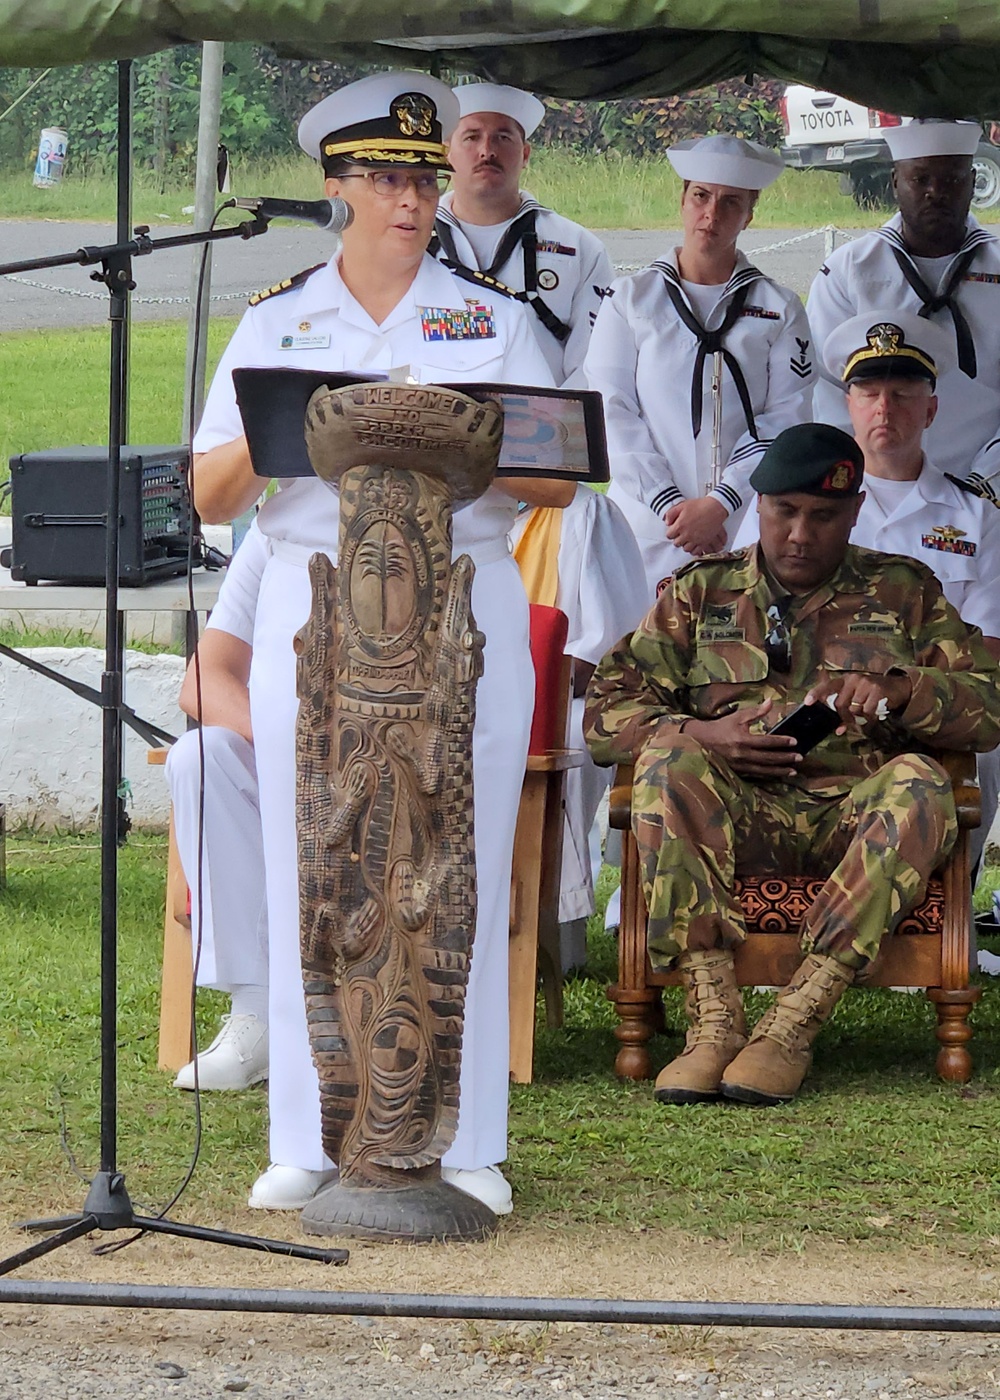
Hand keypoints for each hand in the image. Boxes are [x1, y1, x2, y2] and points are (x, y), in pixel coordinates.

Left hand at [664, 497, 727, 555]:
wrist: (715, 508)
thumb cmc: (699, 506)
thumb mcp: (682, 506)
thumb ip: (671, 513)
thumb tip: (666, 522)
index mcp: (680, 526)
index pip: (669, 535)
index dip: (671, 532)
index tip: (674, 530)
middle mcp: (687, 534)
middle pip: (677, 543)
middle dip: (678, 539)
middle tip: (681, 534)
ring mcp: (696, 539)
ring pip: (686, 549)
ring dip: (685, 544)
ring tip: (688, 539)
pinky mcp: (704, 542)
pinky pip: (696, 551)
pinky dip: (694, 549)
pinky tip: (694, 544)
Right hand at [682, 698, 802, 779]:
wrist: (701, 741)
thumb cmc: (720, 727)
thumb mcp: (738, 717)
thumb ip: (756, 711)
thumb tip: (771, 702)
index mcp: (742, 739)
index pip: (767, 741)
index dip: (781, 742)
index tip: (794, 741)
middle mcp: (741, 754)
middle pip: (768, 758)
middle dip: (785, 758)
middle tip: (800, 757)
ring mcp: (739, 765)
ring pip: (764, 769)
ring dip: (780, 770)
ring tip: (793, 770)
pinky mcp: (737, 771)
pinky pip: (756, 774)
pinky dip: (769, 775)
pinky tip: (778, 774)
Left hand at [805, 670, 911, 731]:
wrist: (897, 687)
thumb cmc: (872, 694)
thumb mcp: (857, 696)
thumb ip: (844, 710)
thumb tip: (837, 730)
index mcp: (845, 680)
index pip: (827, 685)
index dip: (816, 693)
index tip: (808, 702)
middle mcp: (853, 679)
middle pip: (839, 704)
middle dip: (843, 716)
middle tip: (851, 720)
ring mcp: (865, 683)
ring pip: (854, 709)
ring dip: (858, 717)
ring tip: (865, 714)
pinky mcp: (877, 690)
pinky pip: (867, 712)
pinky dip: (869, 718)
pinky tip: (874, 714)